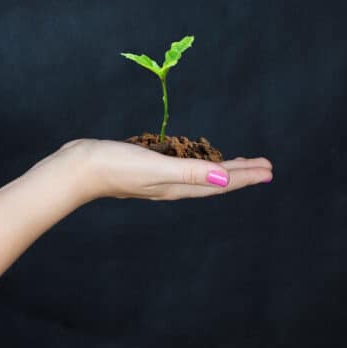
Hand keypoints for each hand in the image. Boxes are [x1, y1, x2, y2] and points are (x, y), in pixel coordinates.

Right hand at [53, 138, 272, 201]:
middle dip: (240, 174)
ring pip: (199, 175)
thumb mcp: (157, 168)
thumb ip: (191, 173)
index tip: (269, 170)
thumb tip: (225, 180)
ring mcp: (158, 179)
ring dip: (220, 169)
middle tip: (264, 166)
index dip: (246, 176)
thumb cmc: (115, 166)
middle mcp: (172, 186)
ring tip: (237, 164)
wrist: (77, 168)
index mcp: (178, 188)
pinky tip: (193, 159)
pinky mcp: (146, 168)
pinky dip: (196, 164)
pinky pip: (182, 168)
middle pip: (214, 181)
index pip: (220, 183)